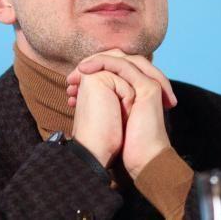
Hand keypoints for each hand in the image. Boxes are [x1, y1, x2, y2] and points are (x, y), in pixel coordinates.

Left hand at [67, 50, 176, 178]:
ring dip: (95, 61)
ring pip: (120, 58)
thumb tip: (79, 97)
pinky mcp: (148, 87)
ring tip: (77, 70)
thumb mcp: (109, 118)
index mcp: (137, 90)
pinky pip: (123, 65)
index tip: (72, 83)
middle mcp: (144, 84)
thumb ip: (102, 104)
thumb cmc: (127, 146)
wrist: (142, 160)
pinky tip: (85, 69)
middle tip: (72, 77)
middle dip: (92, 64)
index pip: (114, 69)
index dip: (93, 71)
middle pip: (117, 60)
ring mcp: (148, 83)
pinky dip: (103, 63)